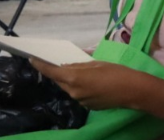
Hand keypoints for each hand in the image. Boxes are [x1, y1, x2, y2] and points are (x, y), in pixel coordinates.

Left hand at [32, 58, 163, 116]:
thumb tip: (68, 64)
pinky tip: (87, 81)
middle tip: (55, 61)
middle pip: (59, 80)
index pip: (51, 72)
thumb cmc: (115, 72)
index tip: (32, 58)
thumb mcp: (96, 63)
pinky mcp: (88, 106)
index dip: (40, 65)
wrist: (132, 90)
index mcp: (74, 78)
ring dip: (69, 79)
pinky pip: (78, 93)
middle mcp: (73, 91)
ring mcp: (80, 100)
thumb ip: (79, 65)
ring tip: (75, 70)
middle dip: (56, 71)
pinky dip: (79, 86)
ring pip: (69, 87)